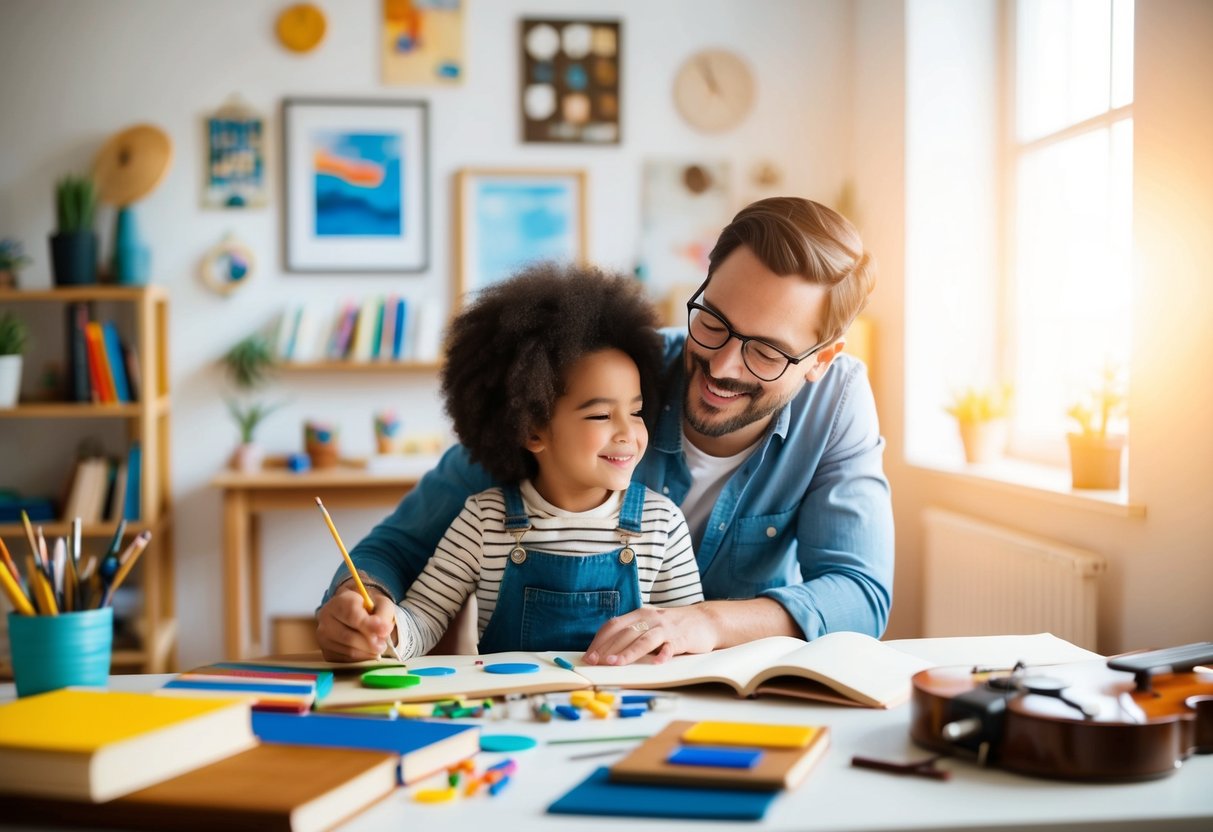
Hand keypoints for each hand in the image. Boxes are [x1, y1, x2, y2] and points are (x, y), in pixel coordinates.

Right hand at [316, 584, 396, 661]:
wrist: (356, 615)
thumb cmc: (369, 609)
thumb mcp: (381, 605)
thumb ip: (384, 615)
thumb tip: (383, 632)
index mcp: (340, 601)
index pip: (351, 614)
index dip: (368, 624)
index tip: (384, 630)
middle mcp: (326, 617)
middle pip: (349, 636)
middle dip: (370, 643)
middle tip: (383, 644)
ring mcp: (323, 636)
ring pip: (348, 651)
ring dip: (367, 652)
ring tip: (378, 647)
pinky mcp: (326, 652)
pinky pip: (345, 660)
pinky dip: (360, 659)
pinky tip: (367, 652)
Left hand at [582, 605, 719, 666]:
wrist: (705, 620)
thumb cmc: (673, 626)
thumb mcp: (649, 624)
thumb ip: (632, 633)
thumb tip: (606, 651)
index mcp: (639, 614)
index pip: (614, 625)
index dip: (599, 641)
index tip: (588, 656)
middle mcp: (650, 619)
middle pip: (625, 633)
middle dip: (607, 648)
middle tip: (595, 663)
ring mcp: (666, 628)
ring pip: (644, 640)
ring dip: (628, 652)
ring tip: (614, 663)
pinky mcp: (681, 638)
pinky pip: (671, 647)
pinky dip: (663, 655)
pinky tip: (657, 663)